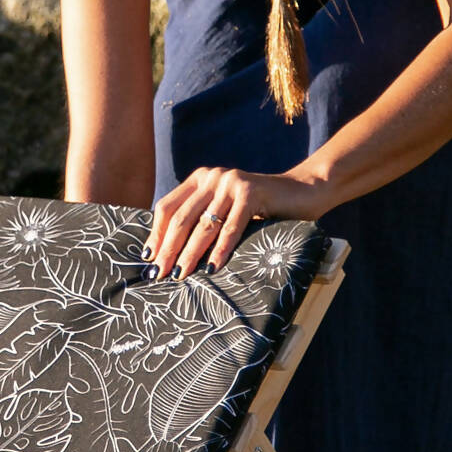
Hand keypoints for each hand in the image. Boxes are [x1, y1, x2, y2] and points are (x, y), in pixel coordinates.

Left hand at [146, 166, 330, 278]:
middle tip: (159, 274)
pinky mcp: (251, 193)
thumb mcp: (225, 208)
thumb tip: (170, 253)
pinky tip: (213, 268)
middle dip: (168, 249)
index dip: (156, 234)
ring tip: (180, 275)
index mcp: (199, 178)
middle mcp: (211, 176)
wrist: (303, 190)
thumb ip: (202, 218)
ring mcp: (231, 182)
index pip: (167, 207)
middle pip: (180, 217)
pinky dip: (220, 250)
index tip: (148, 259)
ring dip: (189, 254)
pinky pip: (231, 227)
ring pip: (203, 225)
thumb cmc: (261, 207)